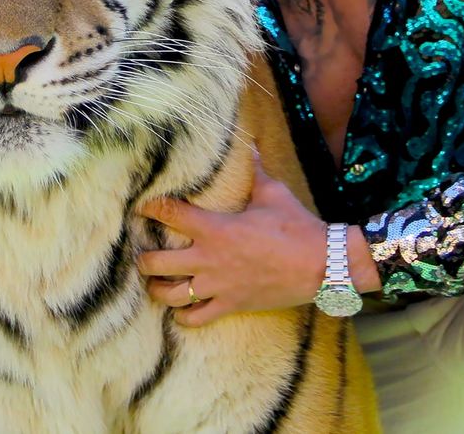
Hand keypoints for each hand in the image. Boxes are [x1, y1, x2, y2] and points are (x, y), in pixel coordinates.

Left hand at [137, 156, 327, 325]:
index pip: (170, 214)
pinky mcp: (232, 305)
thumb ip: (255, 170)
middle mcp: (209, 258)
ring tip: (153, 282)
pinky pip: (197, 318)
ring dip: (157, 289)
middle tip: (141, 253)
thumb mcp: (272, 193)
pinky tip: (180, 311)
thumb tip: (252, 145)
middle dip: (144, 258)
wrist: (322, 264)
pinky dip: (183, 317)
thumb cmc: (295, 226)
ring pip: (171, 294)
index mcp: (214, 228)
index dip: (152, 208)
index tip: (143, 206)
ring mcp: (218, 285)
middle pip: (157, 262)